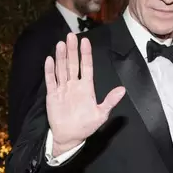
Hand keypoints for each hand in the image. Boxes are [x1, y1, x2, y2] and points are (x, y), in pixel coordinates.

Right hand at [46, 33, 125, 155]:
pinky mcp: (53, 95)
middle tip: (71, 36)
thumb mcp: (101, 114)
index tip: (85, 41)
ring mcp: (63, 89)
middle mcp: (74, 84)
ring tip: (61, 44)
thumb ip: (110, 101)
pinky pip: (51, 81)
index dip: (86, 54)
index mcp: (86, 87)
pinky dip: (50, 70)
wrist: (70, 136)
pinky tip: (50, 59)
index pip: (86, 66)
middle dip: (72, 50)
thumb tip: (122, 90)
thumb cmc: (86, 125)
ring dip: (61, 57)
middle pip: (73, 64)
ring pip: (61, 69)